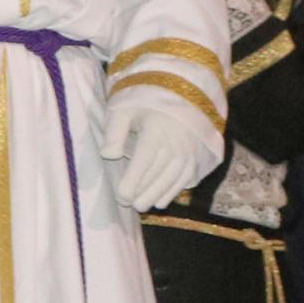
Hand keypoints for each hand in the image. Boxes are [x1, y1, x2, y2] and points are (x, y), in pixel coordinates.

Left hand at [101, 92, 220, 212]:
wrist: (181, 97)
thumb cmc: (145, 105)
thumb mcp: (125, 109)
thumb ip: (114, 131)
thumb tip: (108, 154)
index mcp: (156, 129)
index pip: (144, 160)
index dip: (133, 181)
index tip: (121, 195)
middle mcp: (176, 142)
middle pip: (157, 173)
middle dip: (141, 192)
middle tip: (126, 203)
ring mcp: (188, 151)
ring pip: (171, 180)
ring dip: (155, 196)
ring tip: (140, 206)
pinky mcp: (196, 157)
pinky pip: (184, 180)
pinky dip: (172, 192)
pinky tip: (159, 201)